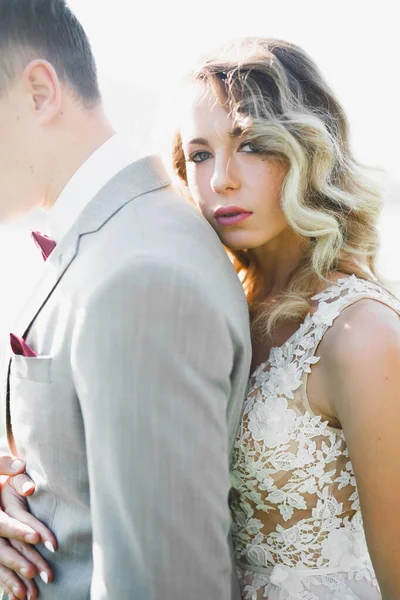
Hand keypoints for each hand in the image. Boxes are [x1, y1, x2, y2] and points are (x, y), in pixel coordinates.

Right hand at [0, 455, 56, 599]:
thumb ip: (4, 464)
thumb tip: (21, 467)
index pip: (2, 523)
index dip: (18, 530)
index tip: (37, 537)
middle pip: (1, 548)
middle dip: (19, 561)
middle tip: (38, 572)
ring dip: (12, 579)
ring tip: (30, 594)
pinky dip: (5, 583)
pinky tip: (19, 596)